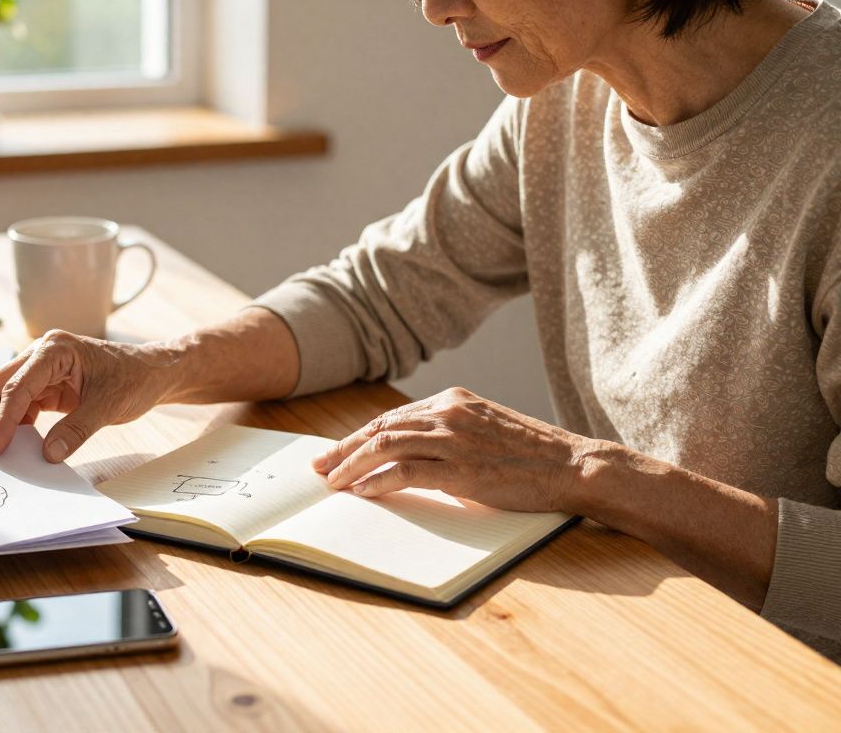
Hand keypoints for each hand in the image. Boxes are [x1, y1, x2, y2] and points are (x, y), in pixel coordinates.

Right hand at [0, 330, 172, 461]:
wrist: (153, 373)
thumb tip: (48, 455)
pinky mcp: (48, 385)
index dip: (2, 420)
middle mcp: (42, 354)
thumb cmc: (134, 379)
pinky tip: (23, 447)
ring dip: (3, 424)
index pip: (16, 386)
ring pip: (7, 396)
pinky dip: (19, 426)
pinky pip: (23, 406)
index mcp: (55, 349)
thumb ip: (77, 430)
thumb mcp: (108, 406)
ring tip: (5, 455)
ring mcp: (43, 370)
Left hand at [312, 387, 595, 512]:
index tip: (335, 452)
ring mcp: (455, 438)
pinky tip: (362, 492)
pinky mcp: (462, 468)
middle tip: (318, 467)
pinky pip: (406, 470)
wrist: (572, 465)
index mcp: (452, 400)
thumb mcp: (483, 432)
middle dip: (344, 449)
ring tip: (332, 483)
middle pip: (380, 428)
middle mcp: (448, 412)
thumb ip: (447, 436)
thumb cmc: (530, 457)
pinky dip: (378, 480)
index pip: (391, 417)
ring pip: (386, 445)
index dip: (358, 436)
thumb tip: (408, 459)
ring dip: (352, 465)